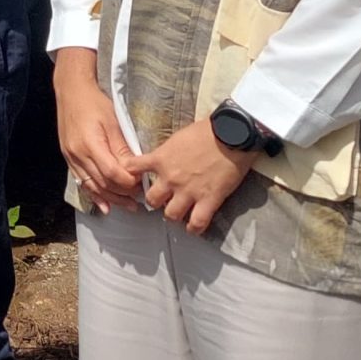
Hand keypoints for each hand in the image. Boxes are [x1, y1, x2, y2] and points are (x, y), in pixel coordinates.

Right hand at [52, 51, 139, 205]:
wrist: (70, 91)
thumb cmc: (95, 102)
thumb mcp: (114, 122)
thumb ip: (123, 147)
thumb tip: (135, 169)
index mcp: (90, 144)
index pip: (112, 173)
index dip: (128, 182)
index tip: (142, 184)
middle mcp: (78, 154)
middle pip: (102, 183)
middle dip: (122, 194)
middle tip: (139, 199)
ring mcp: (71, 157)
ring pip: (92, 186)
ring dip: (111, 199)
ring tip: (128, 206)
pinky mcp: (68, 157)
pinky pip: (81, 182)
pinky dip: (94, 195)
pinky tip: (104, 206)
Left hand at [123, 118, 257, 235]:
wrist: (230, 134)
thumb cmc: (205, 131)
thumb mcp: (177, 138)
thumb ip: (166, 152)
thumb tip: (162, 158)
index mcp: (160, 159)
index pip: (132, 169)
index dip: (130, 176)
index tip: (134, 180)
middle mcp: (171, 178)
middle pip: (151, 200)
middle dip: (155, 202)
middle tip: (162, 200)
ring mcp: (189, 191)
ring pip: (171, 215)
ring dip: (173, 215)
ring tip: (178, 213)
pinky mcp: (208, 200)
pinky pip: (197, 222)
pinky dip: (194, 228)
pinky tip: (193, 228)